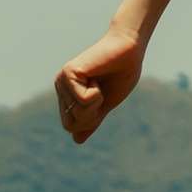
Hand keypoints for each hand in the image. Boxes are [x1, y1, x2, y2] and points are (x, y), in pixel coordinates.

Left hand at [54, 26, 148, 141]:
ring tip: (99, 82)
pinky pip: (82, 100)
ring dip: (96, 102)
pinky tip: (96, 76)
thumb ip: (91, 120)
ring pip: (77, 113)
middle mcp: (61, 88)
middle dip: (91, 115)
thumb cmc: (121, 73)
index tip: (100, 99)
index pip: (70, 126)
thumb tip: (76, 140)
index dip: (89, 120)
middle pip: (70, 124)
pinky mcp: (68, 74)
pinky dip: (96, 93)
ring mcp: (62, 80)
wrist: (130, 50)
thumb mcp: (105, 104)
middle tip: (100, 93)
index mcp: (68, 95)